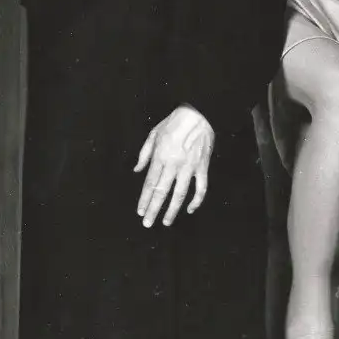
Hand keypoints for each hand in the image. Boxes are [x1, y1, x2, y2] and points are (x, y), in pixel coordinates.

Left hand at [134, 105, 214, 226]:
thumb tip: (137, 170)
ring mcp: (189, 167)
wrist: (198, 114)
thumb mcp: (154, 133)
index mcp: (160, 156)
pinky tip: (190, 209)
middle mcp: (173, 164)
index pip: (150, 183)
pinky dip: (196, 200)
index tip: (140, 211)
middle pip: (161, 192)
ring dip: (172, 210)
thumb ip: (144, 154)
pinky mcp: (202, 167)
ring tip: (166, 222)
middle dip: (153, 209)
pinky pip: (200, 187)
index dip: (144, 199)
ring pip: (180, 194)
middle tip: (148, 224)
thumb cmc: (174, 121)